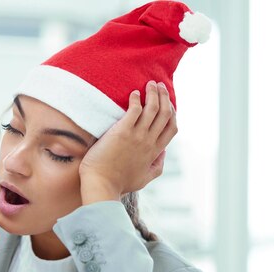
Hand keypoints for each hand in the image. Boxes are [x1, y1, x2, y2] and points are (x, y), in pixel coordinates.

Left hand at [79, 80, 176, 203]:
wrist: (101, 185)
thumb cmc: (119, 184)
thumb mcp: (144, 179)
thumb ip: (157, 166)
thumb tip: (163, 154)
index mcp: (154, 152)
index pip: (171, 128)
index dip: (172, 113)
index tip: (168, 103)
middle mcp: (149, 142)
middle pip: (165, 114)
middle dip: (165, 97)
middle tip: (160, 86)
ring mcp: (137, 136)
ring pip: (153, 109)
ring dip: (153, 93)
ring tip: (150, 84)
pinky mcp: (122, 132)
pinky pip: (134, 110)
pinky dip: (136, 99)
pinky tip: (134, 93)